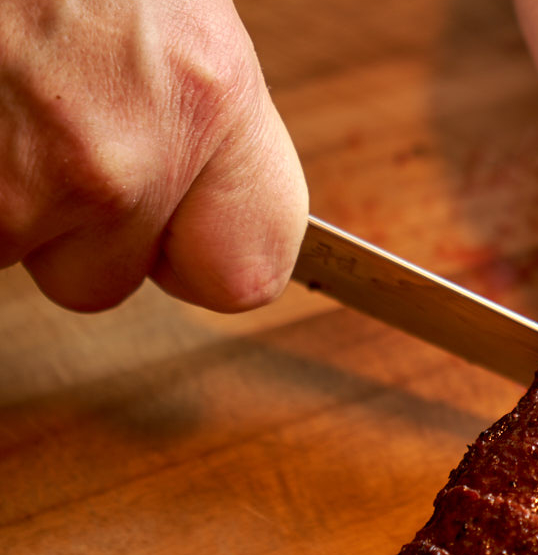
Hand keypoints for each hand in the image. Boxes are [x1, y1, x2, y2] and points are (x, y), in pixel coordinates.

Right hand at [0, 0, 307, 312]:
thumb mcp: (174, 12)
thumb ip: (195, 120)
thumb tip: (195, 199)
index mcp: (209, 98)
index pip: (247, 272)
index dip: (193, 258)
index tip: (171, 239)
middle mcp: (128, 158)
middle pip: (104, 279)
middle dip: (68, 225)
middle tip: (40, 121)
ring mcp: (30, 182)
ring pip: (16, 253)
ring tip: (2, 90)